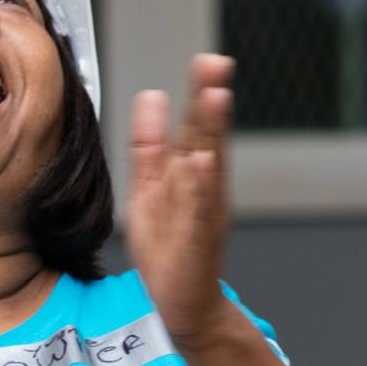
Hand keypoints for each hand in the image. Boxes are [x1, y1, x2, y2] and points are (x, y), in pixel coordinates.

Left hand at [126, 54, 234, 345]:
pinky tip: (201, 162)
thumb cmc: (169, 251)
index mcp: (190, 175)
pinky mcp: (197, 240)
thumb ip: (149, 146)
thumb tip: (150, 97)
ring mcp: (204, 213)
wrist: (184, 304)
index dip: (202, 94)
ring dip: (212, 132)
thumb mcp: (149, 188)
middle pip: (208, 138)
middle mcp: (204, 189)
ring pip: (208, 167)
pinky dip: (200, 186)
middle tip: (217, 65)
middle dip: (212, 101)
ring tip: (214, 98)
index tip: (208, 61)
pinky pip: (199, 209)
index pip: (197, 127)